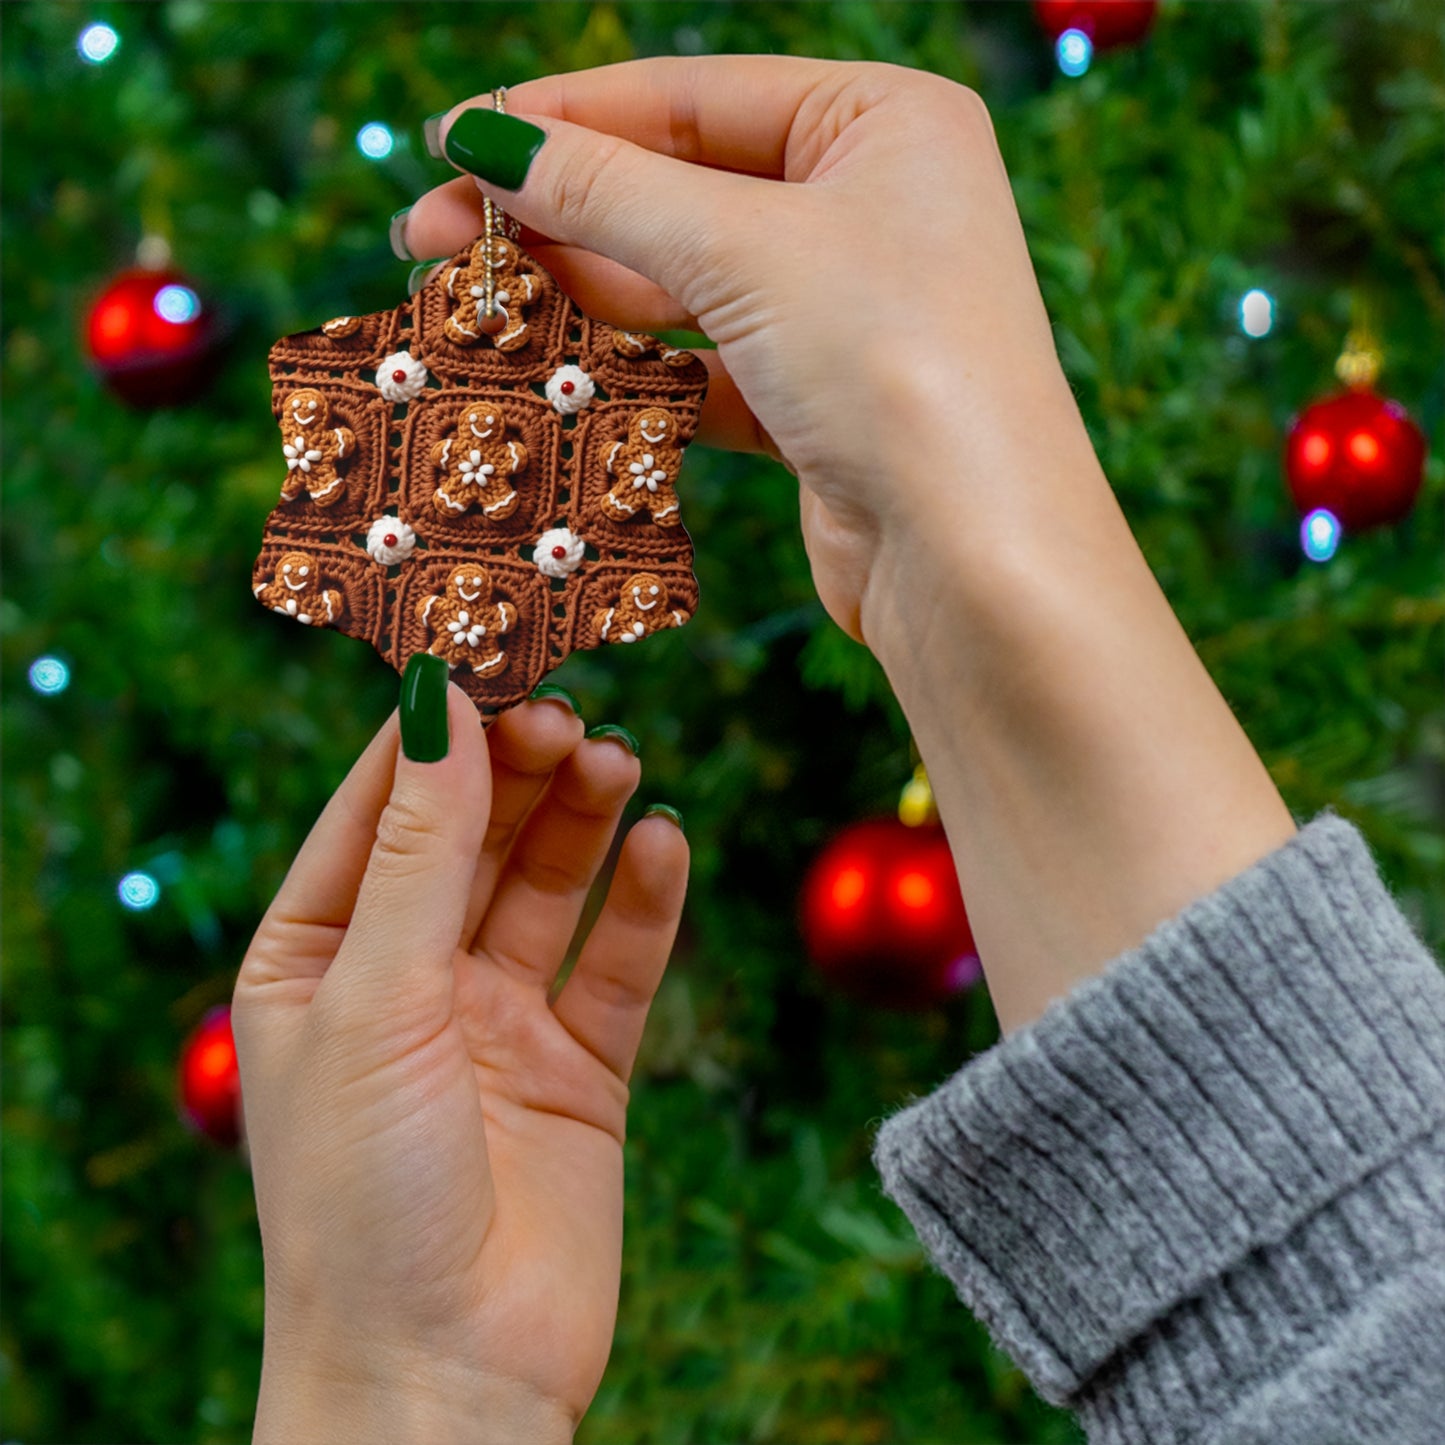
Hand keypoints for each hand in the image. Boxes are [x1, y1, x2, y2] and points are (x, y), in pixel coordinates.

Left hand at [232, 689, 686, 1441]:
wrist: (446, 1379)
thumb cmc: (363, 1198)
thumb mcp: (377, 1000)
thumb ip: (420, 850)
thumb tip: (439, 702)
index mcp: (319, 958)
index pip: (378, 808)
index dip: (433, 730)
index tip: (487, 647)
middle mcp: (408, 978)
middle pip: (473, 835)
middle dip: (519, 768)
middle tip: (570, 710)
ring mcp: (498, 1021)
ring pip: (549, 885)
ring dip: (584, 819)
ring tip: (620, 761)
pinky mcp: (580, 1067)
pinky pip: (618, 962)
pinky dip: (644, 901)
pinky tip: (665, 843)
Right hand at [403, 56, 1082, 641]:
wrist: (975, 560)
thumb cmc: (895, 365)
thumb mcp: (743, 250)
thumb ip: (608, 190)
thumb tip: (485, 139)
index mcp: (883, 121)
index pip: (692, 97)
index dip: (563, 117)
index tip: (451, 140)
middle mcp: (871, 205)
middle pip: (678, 188)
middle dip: (554, 211)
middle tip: (427, 234)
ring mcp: (845, 309)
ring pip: (683, 283)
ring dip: (577, 291)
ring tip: (467, 301)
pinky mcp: (818, 403)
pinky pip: (702, 366)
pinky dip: (630, 369)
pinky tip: (547, 370)